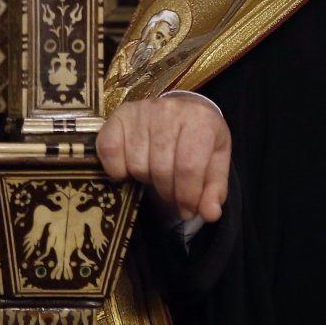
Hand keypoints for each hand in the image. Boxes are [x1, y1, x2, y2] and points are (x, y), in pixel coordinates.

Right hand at [98, 94, 230, 224]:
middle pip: (161, 168)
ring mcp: (143, 110)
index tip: (188, 210)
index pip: (189, 166)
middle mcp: (170, 110)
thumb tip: (210, 214)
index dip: (187, 195)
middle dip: (167, 191)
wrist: (184, 110)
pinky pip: (109, 151)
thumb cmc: (201, 139)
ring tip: (155, 174)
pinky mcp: (120, 115)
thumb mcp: (216, 161)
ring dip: (146, 180)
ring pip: (137, 164)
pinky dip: (117, 169)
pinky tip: (129, 170)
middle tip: (171, 192)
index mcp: (201, 120)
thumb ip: (215, 189)